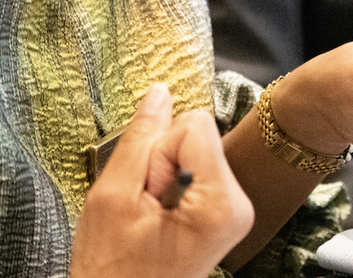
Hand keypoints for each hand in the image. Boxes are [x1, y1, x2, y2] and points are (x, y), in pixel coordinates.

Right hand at [70, 83, 255, 277]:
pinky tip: (159, 218)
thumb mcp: (113, 197)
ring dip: (163, 176)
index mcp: (222, 202)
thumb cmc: (112, 267)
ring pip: (194, 150)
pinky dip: (170, 185)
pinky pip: (196, 169)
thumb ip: (140, 138)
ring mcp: (235, 209)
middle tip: (145, 209)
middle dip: (162, 162)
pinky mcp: (225, 212)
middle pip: (199, 135)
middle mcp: (240, 203)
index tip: (147, 192)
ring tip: (150, 217)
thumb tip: (159, 92)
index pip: (195, 124)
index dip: (159, 151)